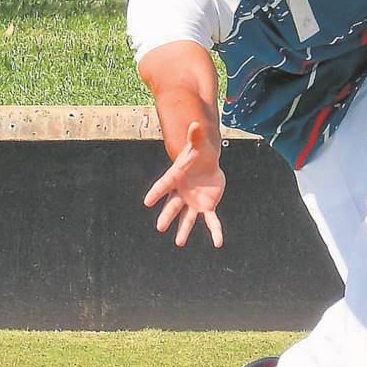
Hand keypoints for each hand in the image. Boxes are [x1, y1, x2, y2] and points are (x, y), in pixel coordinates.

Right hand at [144, 121, 224, 247]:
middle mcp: (182, 193)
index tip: (147, 201)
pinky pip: (211, 221)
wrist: (207, 165)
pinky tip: (219, 243)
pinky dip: (215, 232)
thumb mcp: (198, 145)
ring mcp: (193, 203)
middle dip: (167, 216)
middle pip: (173, 206)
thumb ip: (196, 136)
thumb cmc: (198, 154)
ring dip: (184, 230)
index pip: (164, 185)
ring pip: (187, 218)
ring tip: (179, 243)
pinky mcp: (206, 207)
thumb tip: (197, 124)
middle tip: (160, 227)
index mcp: (176, 177)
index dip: (156, 193)